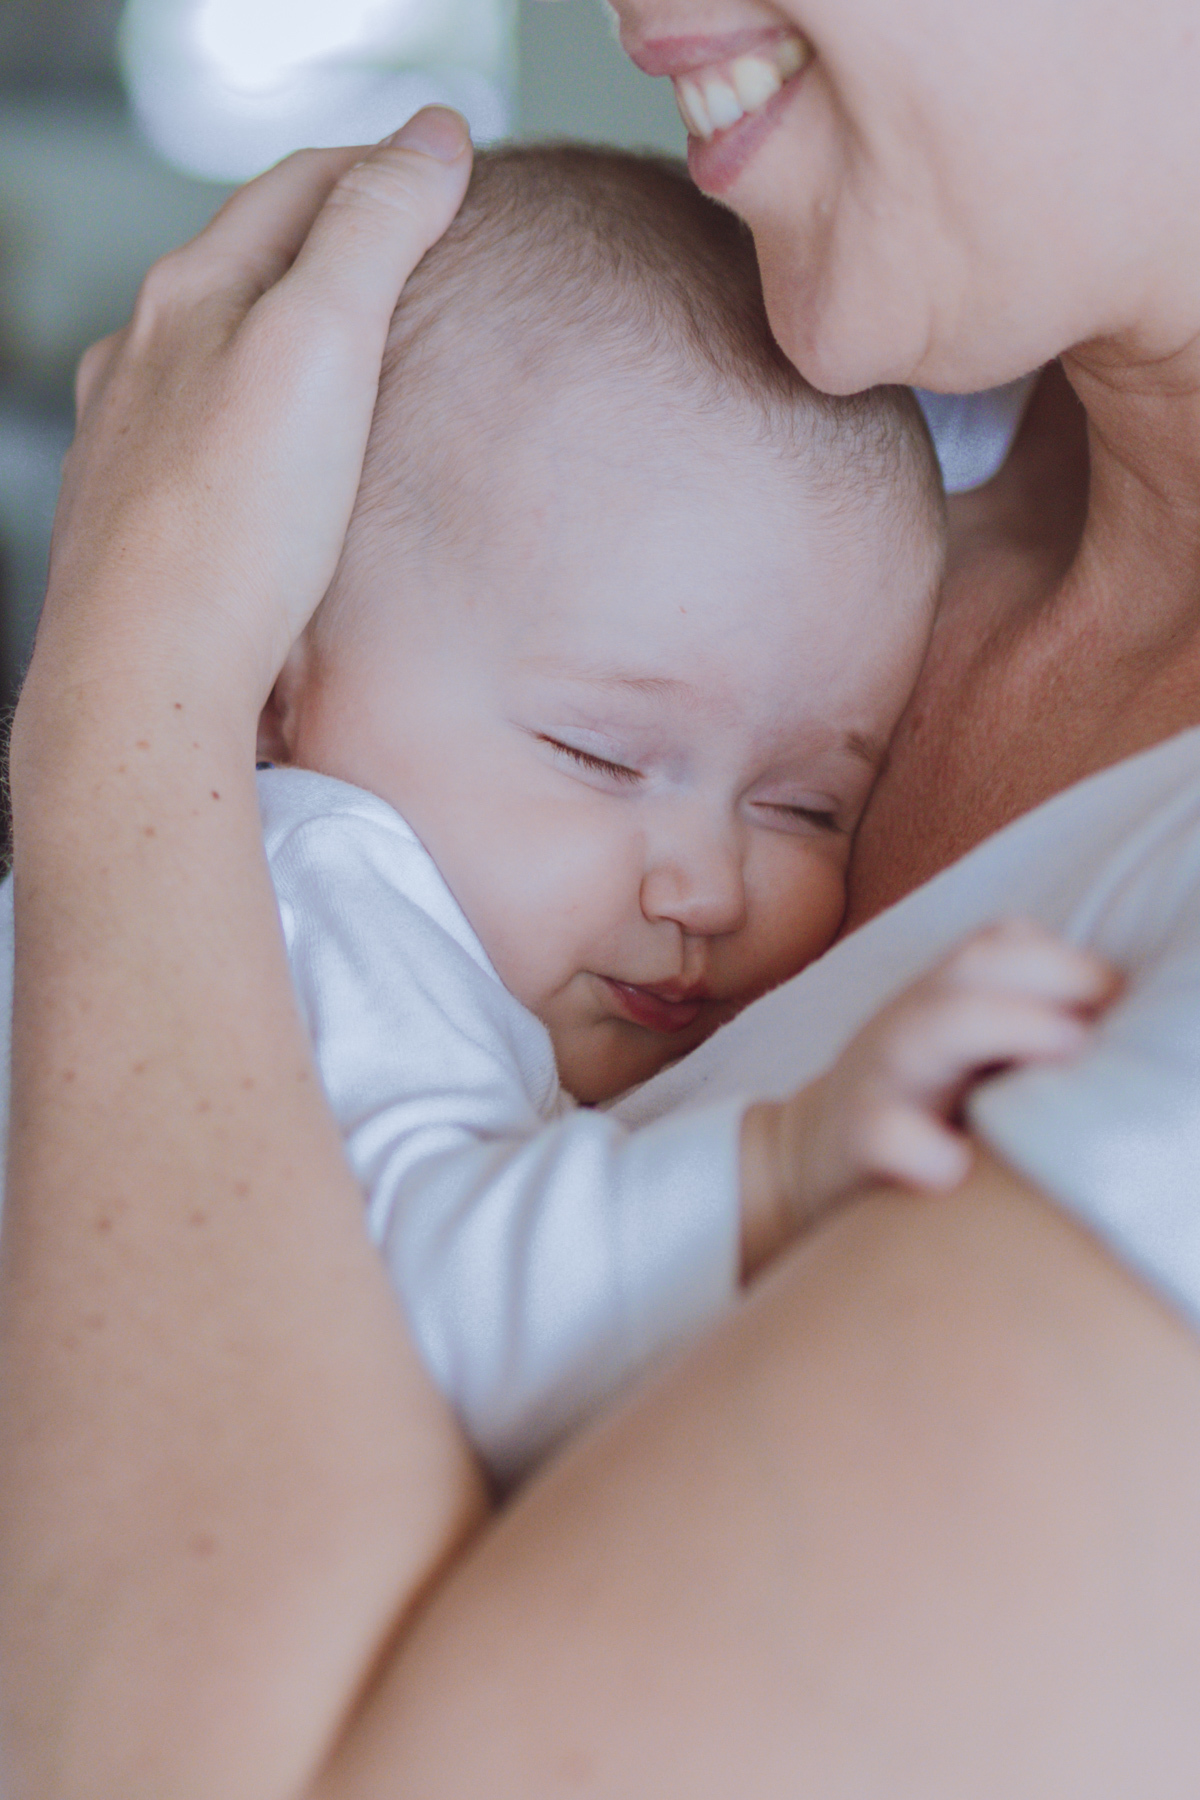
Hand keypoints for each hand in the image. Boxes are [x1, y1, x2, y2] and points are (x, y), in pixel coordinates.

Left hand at [29, 108, 471, 723]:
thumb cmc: (235, 525)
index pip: (298, 185)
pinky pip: (200, 435)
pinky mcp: (134, 519)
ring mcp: (130, 438)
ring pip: (215, 352)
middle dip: (331, 241)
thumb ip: (374, 231)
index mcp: (190, 296)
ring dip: (282, 331)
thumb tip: (431, 137)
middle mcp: (144, 355)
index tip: (448, 168)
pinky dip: (249, 416)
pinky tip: (271, 460)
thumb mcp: (323, 344)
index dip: (381, 164)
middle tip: (412, 249)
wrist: (148, 675)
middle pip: (249, 262)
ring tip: (346, 352)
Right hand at [741, 919, 1121, 1274]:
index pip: (1006, 944)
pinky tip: (954, 1168)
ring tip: (1069, 1048)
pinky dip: (913, 1143)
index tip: (1129, 1009)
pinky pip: (879, 1130)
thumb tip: (1140, 1032)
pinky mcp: (854, 1142)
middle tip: (1106, 1025)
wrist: (803, 1162)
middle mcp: (915, 1023)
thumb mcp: (968, 1052)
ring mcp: (882, 1077)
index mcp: (948, 998)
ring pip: (927, 1028)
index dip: (1072, 966)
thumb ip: (1034, 1029)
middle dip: (1049, 978)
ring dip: (1002, 1025)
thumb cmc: (922, 1107)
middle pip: (974, 964)